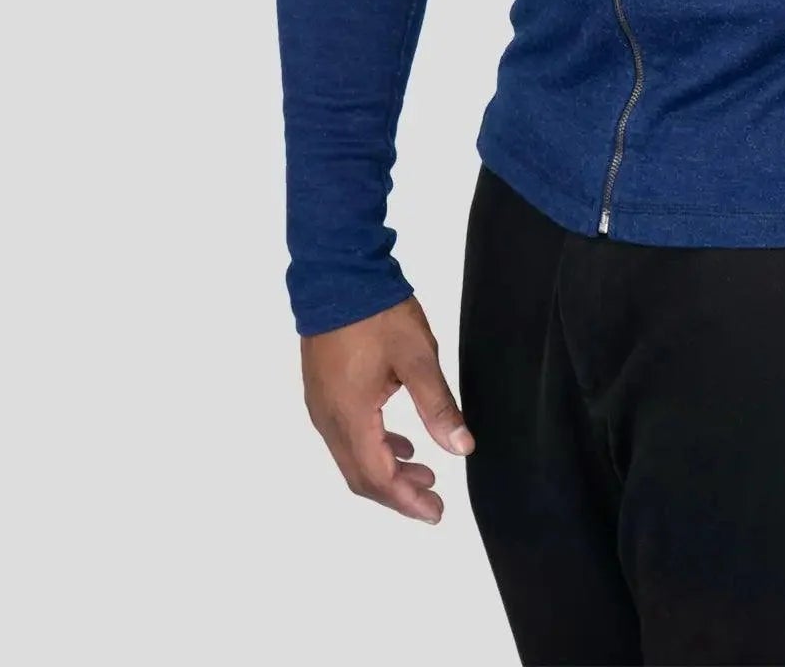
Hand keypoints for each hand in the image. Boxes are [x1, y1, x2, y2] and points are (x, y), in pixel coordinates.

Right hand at [300, 293, 476, 523]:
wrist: (337, 272)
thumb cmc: (378, 313)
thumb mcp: (418, 358)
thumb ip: (438, 406)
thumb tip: (462, 449)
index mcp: (351, 415)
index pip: (378, 476)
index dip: (407, 500)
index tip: (436, 513)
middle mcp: (329, 419)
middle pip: (361, 475)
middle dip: (398, 493)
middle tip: (433, 501)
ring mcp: (321, 405)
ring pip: (352, 457)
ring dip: (387, 471)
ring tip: (424, 473)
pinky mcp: (322, 390)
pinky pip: (346, 436)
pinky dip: (375, 448)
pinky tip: (400, 443)